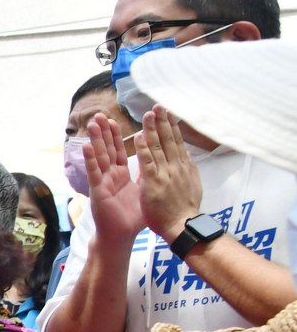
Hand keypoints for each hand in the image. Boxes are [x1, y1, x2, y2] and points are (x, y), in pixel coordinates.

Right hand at [84, 113, 144, 247]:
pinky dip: (91, 160)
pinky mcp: (98, 190)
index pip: (120, 150)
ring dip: (96, 140)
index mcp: (122, 174)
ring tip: (92, 124)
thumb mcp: (144, 190)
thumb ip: (145, 174)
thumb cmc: (133, 217)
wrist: (122, 235)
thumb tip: (153, 159)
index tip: (117, 118)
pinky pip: (94, 172)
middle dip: (104, 132)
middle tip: (100, 115)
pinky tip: (87, 146)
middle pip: (108, 149)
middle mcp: (111, 175)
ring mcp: (103, 181)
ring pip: (100, 157)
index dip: (118, 135)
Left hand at [135, 106, 202, 241]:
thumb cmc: (184, 209)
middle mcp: (176, 167)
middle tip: (159, 105)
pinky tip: (139, 136)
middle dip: (163, 121)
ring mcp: (165, 173)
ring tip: (148, 113)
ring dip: (153, 129)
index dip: (172, 127)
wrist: (182, 226)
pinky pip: (147, 162)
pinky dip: (143, 148)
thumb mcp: (191, 185)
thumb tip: (187, 156)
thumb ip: (187, 169)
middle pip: (169, 140)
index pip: (177, 142)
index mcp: (183, 167)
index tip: (169, 113)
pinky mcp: (154, 182)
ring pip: (158, 147)